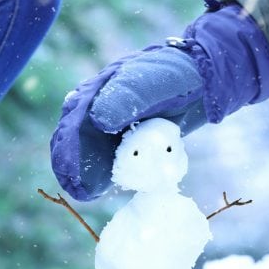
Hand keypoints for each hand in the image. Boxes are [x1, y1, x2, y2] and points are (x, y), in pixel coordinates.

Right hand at [51, 44, 205, 201]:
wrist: (201, 80)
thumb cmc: (174, 75)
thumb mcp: (151, 82)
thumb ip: (126, 98)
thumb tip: (97, 120)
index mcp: (98, 90)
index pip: (75, 119)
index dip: (68, 145)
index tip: (67, 168)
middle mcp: (99, 108)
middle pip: (77, 137)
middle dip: (71, 162)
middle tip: (73, 186)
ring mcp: (113, 126)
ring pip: (91, 151)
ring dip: (85, 171)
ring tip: (83, 193)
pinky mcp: (129, 140)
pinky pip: (112, 159)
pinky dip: (105, 173)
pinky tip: (100, 190)